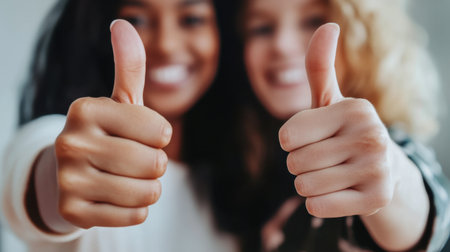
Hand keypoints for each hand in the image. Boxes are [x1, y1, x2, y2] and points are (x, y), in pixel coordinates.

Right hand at [54, 20, 171, 228]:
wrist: (75, 171)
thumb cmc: (110, 133)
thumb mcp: (121, 101)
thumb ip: (129, 66)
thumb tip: (123, 23)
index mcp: (85, 109)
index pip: (160, 131)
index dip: (159, 136)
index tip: (141, 134)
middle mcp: (70, 142)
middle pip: (155, 164)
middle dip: (155, 164)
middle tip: (133, 159)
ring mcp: (68, 180)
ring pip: (148, 193)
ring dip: (148, 187)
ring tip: (126, 177)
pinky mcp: (73, 212)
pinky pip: (135, 215)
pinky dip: (135, 208)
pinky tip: (116, 196)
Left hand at [279, 23, 395, 217]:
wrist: (382, 169)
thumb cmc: (344, 131)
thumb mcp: (330, 100)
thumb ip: (319, 66)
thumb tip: (327, 25)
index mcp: (355, 109)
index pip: (287, 136)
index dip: (291, 141)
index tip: (312, 137)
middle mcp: (371, 136)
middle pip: (294, 163)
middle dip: (300, 163)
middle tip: (325, 158)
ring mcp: (376, 170)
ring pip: (303, 186)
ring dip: (309, 183)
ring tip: (333, 173)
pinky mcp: (375, 199)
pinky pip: (316, 207)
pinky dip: (319, 203)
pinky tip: (339, 192)